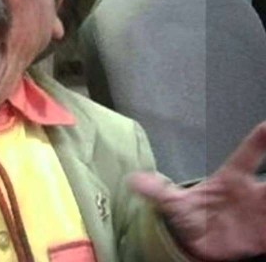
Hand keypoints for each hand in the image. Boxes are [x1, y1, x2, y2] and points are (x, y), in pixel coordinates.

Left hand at [129, 121, 265, 260]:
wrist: (197, 247)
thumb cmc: (190, 217)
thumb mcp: (173, 203)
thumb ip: (157, 190)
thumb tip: (132, 179)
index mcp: (230, 179)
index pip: (247, 155)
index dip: (259, 140)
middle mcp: (250, 193)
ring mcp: (261, 213)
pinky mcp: (264, 236)